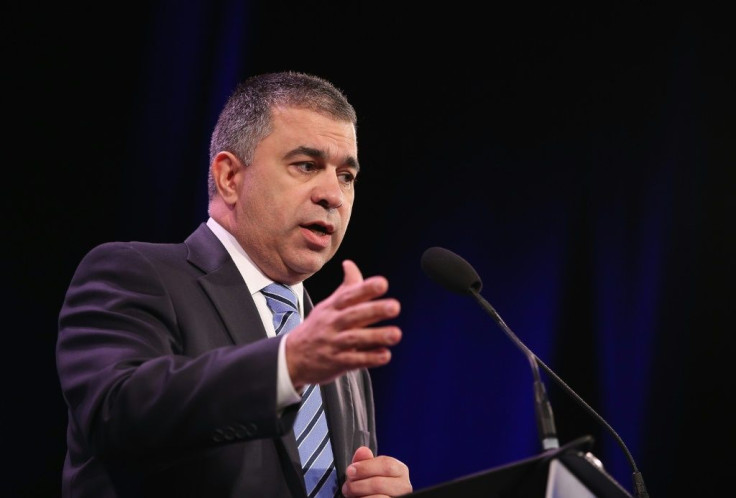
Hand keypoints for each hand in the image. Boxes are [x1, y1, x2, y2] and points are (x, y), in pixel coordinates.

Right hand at [285, 260, 401, 387]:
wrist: (292, 357)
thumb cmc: (317, 327)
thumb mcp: (327, 305)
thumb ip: (346, 288)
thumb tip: (350, 264)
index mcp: (332, 307)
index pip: (349, 295)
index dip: (365, 288)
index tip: (382, 283)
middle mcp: (332, 324)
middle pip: (353, 315)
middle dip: (374, 310)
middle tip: (395, 306)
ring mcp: (333, 344)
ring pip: (355, 338)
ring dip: (376, 336)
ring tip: (396, 334)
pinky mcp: (336, 363)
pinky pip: (353, 360)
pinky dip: (369, 358)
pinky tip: (385, 355)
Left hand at [342, 446, 411, 496]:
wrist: (373, 495)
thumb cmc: (372, 485)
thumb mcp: (368, 471)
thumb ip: (365, 461)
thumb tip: (362, 450)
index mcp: (399, 470)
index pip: (386, 464)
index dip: (365, 467)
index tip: (350, 471)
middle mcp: (404, 485)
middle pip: (380, 483)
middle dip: (360, 485)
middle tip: (348, 487)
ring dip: (361, 496)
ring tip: (352, 495)